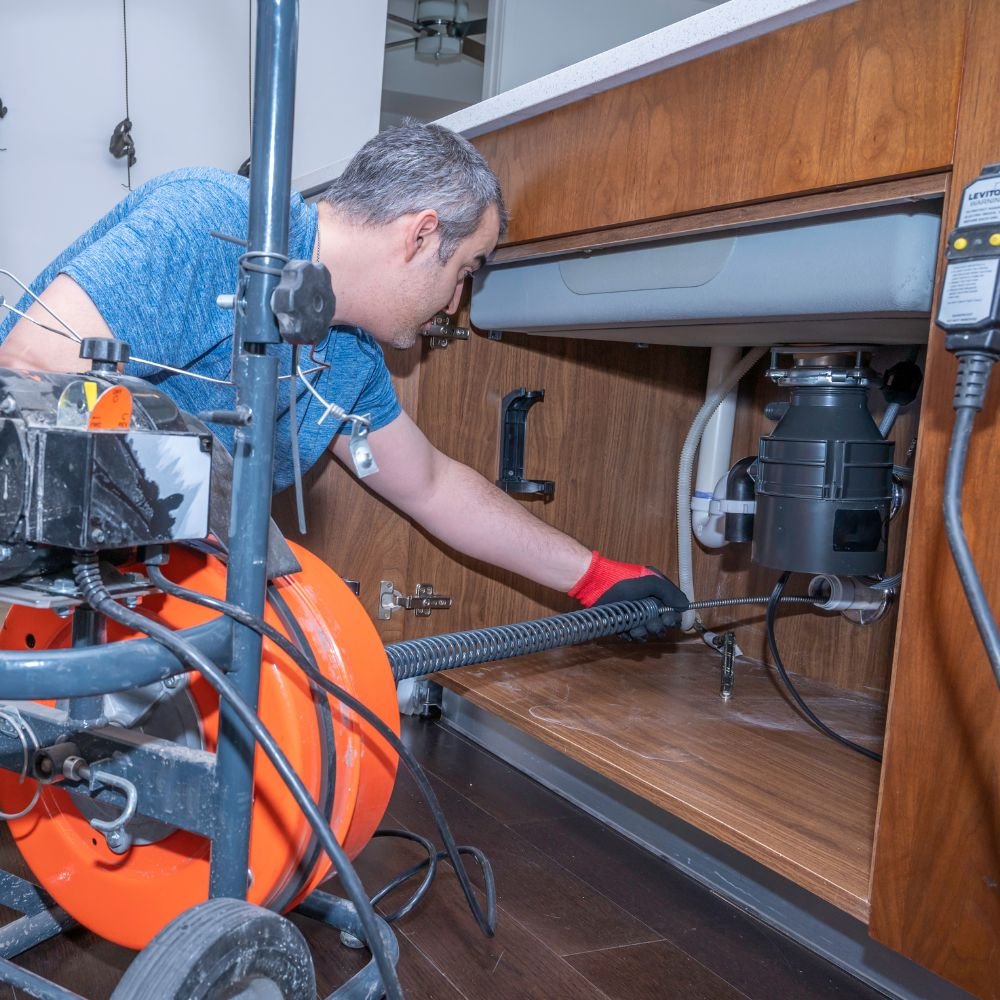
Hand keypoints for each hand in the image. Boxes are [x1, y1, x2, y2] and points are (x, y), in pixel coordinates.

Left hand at [568, 551, 688, 639]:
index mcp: (657, 590)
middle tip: (651, 624)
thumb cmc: (622, 581)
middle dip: (657, 626)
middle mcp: (648, 602)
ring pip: (647, 630)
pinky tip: (626, 629)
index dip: (674, 618)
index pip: (673, 608)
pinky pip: (632, 634)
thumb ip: (669, 593)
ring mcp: (635, 613)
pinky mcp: (623, 622)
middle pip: (661, 623)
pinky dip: (630, 634)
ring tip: (635, 627)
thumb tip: (685, 606)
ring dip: (643, 631)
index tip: (668, 621)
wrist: (594, 586)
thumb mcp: (650, 582)